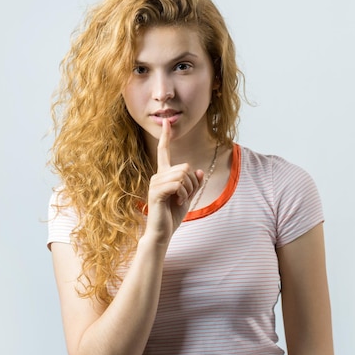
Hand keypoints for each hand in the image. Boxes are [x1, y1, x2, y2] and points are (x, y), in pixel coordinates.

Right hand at [144, 119, 203, 244]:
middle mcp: (157, 176)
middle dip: (192, 183)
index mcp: (164, 174)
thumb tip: (199, 171)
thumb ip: (194, 183)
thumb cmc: (173, 215)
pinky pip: (178, 184)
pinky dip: (183, 194)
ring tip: (180, 201)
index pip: (164, 151)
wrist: (162, 232)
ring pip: (183, 175)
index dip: (165, 136)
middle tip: (185, 197)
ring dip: (188, 190)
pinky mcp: (156, 192)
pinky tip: (177, 202)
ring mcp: (155, 183)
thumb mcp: (188, 197)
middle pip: (185, 167)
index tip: (166, 122)